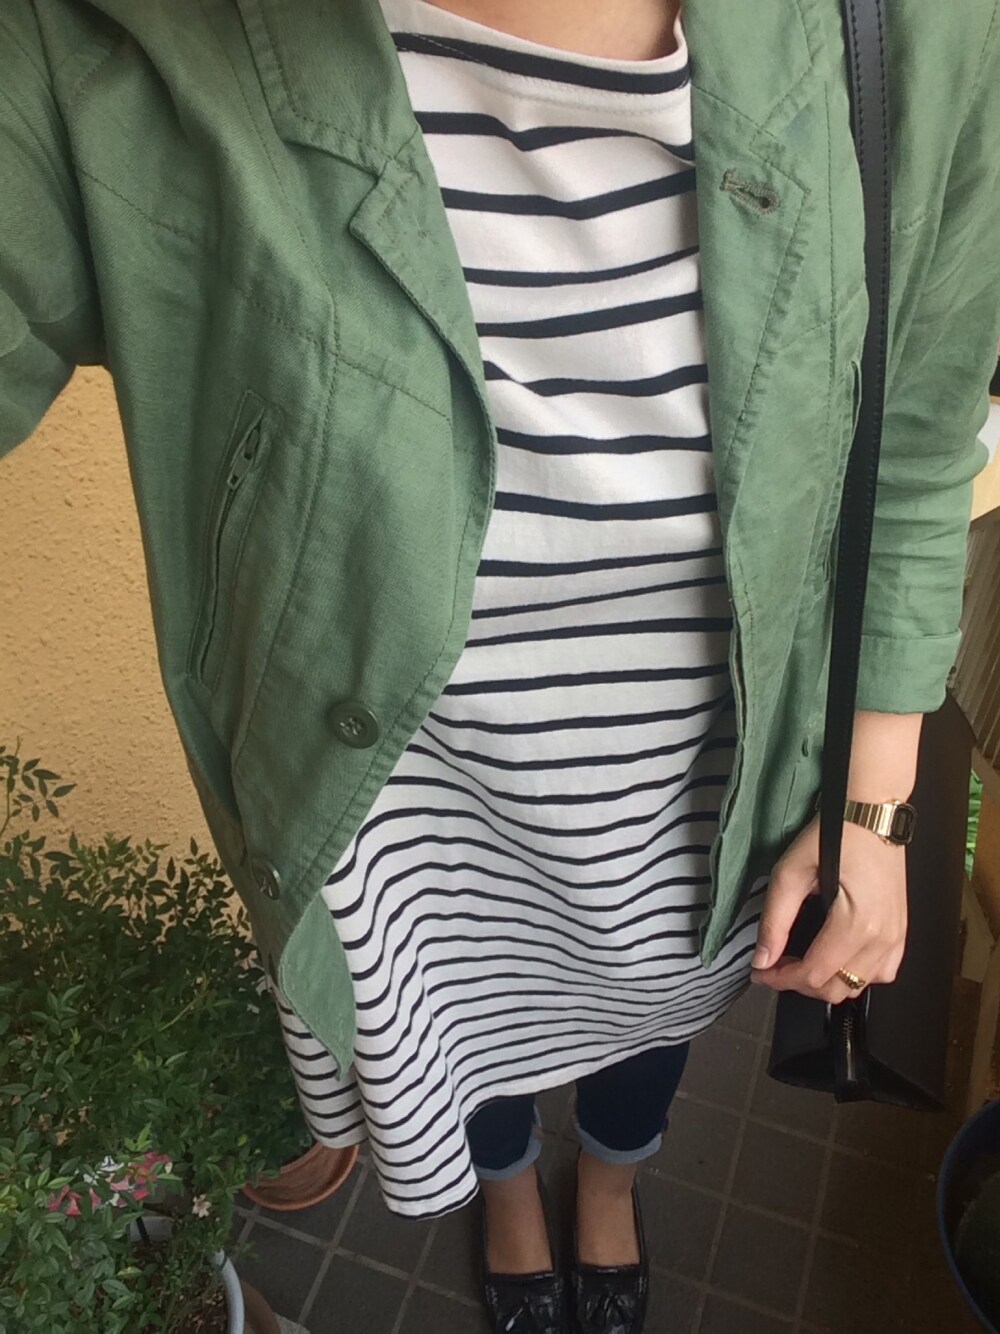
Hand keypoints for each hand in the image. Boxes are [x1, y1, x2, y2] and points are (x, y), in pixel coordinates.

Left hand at [749, 813, 907, 1003]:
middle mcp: (883, 938)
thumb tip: (762, 959)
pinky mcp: (901, 931)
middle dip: (800, 983)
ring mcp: (897, 937)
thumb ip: (776, 920)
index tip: (760, 971)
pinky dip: (856, 975)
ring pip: (859, 986)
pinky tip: (836, 958)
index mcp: (857, 924)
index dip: (781, 979)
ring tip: (801, 962)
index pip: (815, 974)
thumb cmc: (835, 833)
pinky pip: (882, 972)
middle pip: (837, 988)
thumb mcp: (791, 872)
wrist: (874, 814)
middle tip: (775, 966)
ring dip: (827, 981)